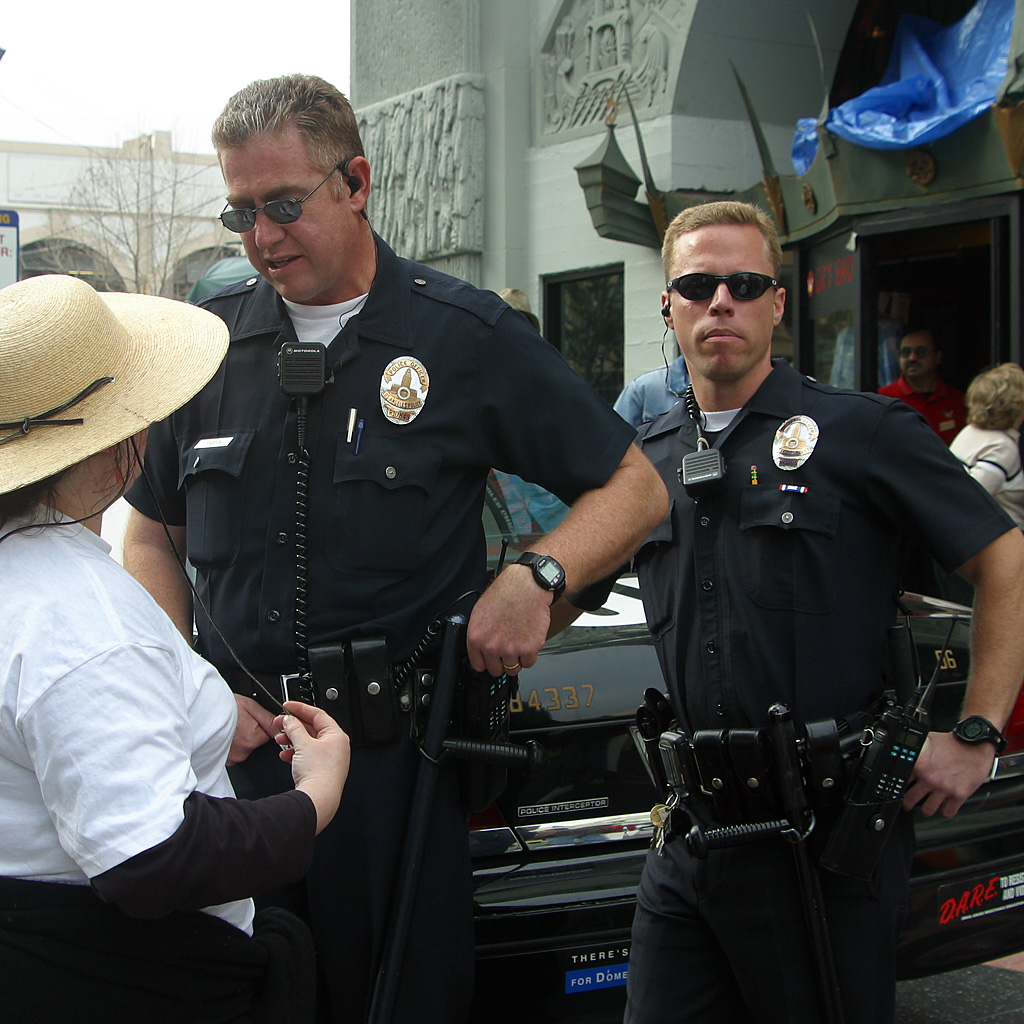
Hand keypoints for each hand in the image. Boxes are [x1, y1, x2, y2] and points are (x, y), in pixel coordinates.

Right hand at [227, 695, 276, 765]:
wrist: (201, 711)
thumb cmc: (223, 707)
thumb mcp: (251, 706)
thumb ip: (269, 719)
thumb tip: (283, 727)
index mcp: (253, 739)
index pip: (268, 736)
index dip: (263, 726)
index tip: (254, 720)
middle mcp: (243, 753)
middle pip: (256, 744)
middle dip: (252, 733)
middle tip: (240, 722)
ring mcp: (231, 759)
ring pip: (244, 749)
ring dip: (240, 740)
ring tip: (231, 727)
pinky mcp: (221, 760)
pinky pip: (233, 753)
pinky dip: (230, 745)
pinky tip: (225, 735)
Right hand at [273, 701, 350, 833]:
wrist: (318, 800)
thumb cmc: (318, 774)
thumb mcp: (303, 744)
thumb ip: (294, 728)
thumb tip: (289, 720)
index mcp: (336, 735)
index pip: (318, 714)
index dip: (300, 708)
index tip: (288, 706)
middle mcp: (336, 746)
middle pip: (312, 729)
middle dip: (294, 727)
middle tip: (280, 724)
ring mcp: (330, 759)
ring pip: (308, 743)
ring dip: (292, 740)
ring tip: (280, 740)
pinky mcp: (322, 770)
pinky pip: (308, 755)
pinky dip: (296, 753)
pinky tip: (286, 755)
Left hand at [467, 564, 551, 676]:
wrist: (527, 586)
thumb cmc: (506, 594)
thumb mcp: (480, 612)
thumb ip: (480, 635)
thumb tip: (480, 651)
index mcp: (476, 638)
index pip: (478, 665)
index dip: (487, 661)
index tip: (492, 659)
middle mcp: (491, 646)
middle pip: (496, 670)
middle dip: (502, 661)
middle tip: (508, 647)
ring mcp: (510, 649)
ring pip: (513, 668)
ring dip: (517, 658)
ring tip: (519, 640)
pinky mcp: (529, 649)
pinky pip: (529, 663)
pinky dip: (530, 655)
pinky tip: (528, 639)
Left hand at [903, 731, 995, 817]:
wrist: (975, 746)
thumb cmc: (954, 742)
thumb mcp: (928, 741)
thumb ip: (917, 749)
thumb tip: (906, 750)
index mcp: (920, 765)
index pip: (902, 780)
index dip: (900, 784)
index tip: (901, 787)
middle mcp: (930, 779)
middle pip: (910, 799)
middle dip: (907, 803)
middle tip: (908, 803)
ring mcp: (944, 788)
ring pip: (928, 810)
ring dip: (926, 810)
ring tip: (925, 808)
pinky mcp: (959, 795)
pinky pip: (948, 812)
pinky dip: (945, 811)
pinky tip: (944, 807)